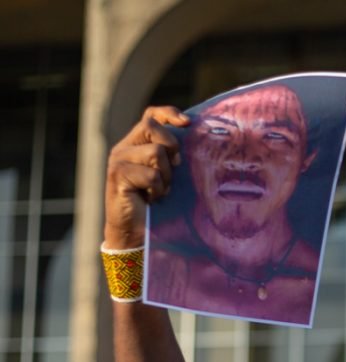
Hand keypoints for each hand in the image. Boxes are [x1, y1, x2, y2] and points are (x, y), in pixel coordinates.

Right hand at [104, 106, 189, 248]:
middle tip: (173, 171)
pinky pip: (151, 174)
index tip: (187, 123)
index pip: (151, 115)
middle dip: (171, 148)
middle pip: (152, 127)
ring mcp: (118, 160)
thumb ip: (172, 157)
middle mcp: (124, 147)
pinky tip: (152, 199)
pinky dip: (158, 189)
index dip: (169, 113)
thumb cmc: (156, 204)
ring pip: (155, 152)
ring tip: (160, 190)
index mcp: (136, 144)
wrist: (134, 232)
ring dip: (166, 175)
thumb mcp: (168, 176)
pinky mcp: (118, 175)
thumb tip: (195, 141)